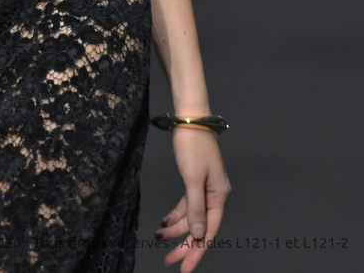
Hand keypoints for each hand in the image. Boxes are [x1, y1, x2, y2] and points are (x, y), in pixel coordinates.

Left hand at [155, 128, 230, 269]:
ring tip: (159, 238)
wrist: (190, 118)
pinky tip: (164, 223)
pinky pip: (187, 205)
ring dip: (177, 229)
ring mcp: (205, 188)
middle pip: (200, 228)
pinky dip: (176, 215)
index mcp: (218, 197)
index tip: (184, 268)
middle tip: (169, 260)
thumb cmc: (193, 147)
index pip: (208, 232)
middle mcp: (215, 196)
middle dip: (185, 245)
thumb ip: (196, 209)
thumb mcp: (193, 179)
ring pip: (192, 217)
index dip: (196, 252)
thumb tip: (199, 236)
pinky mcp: (195, 180)